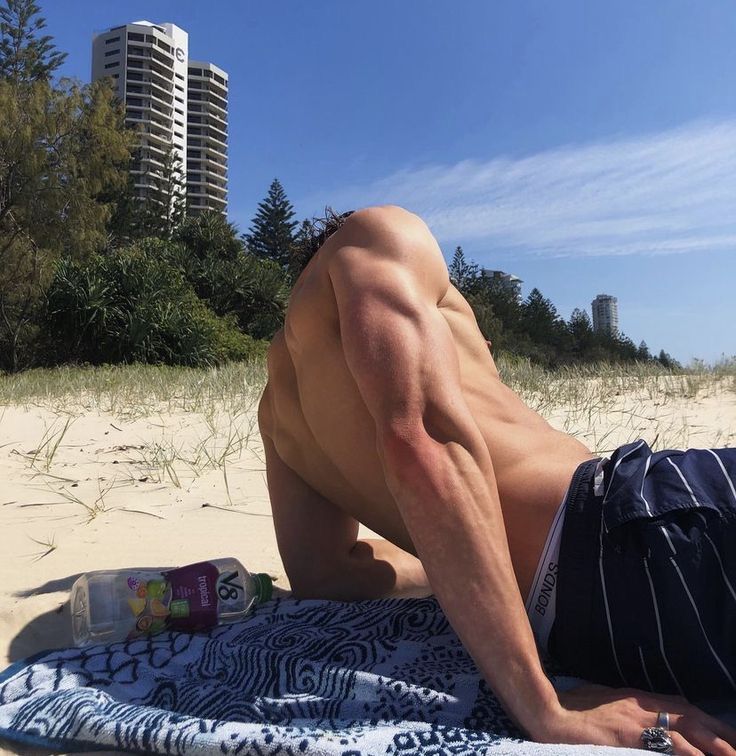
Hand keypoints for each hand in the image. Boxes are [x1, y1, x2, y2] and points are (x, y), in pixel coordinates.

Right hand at [537, 683, 735, 754]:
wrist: (547, 712)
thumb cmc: (569, 710)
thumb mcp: (601, 702)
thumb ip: (622, 709)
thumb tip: (634, 717)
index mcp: (635, 698)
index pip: (680, 706)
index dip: (706, 721)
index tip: (726, 734)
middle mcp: (640, 704)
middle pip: (690, 715)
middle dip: (719, 732)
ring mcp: (635, 718)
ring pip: (685, 729)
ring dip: (714, 744)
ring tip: (734, 755)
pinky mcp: (628, 734)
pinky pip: (666, 742)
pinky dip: (688, 751)